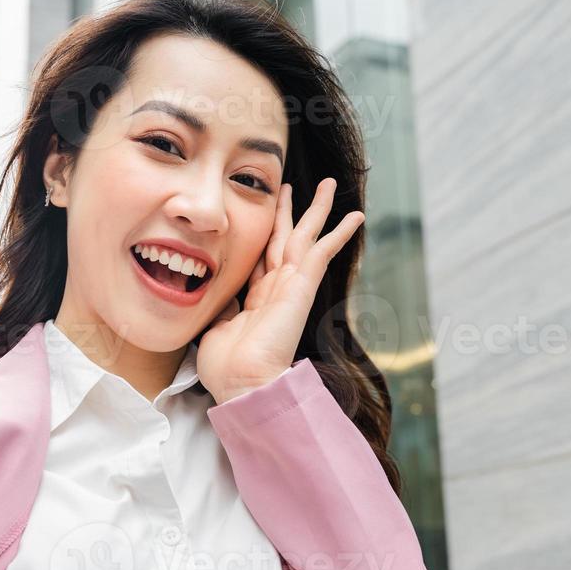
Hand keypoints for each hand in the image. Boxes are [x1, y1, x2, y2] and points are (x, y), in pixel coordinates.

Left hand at [197, 178, 364, 402]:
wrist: (243, 385)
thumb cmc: (226, 367)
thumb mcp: (215, 329)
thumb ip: (221, 307)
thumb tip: (219, 292)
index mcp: (257, 299)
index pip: (263, 258)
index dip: (265, 232)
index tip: (268, 212)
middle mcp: (276, 290)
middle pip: (285, 240)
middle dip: (290, 212)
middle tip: (292, 185)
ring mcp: (291, 288)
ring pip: (306, 238)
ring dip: (318, 211)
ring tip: (330, 185)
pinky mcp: (302, 288)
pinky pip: (321, 253)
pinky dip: (338, 233)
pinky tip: (355, 215)